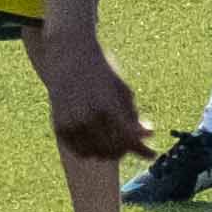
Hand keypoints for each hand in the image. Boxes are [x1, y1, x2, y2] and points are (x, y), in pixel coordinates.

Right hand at [36, 38, 146, 163]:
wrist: (69, 57)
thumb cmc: (101, 72)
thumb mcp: (122, 89)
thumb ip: (134, 115)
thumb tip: (149, 136)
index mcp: (107, 105)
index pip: (129, 138)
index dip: (143, 150)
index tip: (152, 154)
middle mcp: (87, 116)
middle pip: (114, 149)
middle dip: (128, 150)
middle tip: (134, 145)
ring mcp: (71, 123)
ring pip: (97, 154)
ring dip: (110, 153)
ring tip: (118, 144)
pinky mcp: (59, 127)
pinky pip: (80, 151)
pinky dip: (92, 151)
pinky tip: (101, 144)